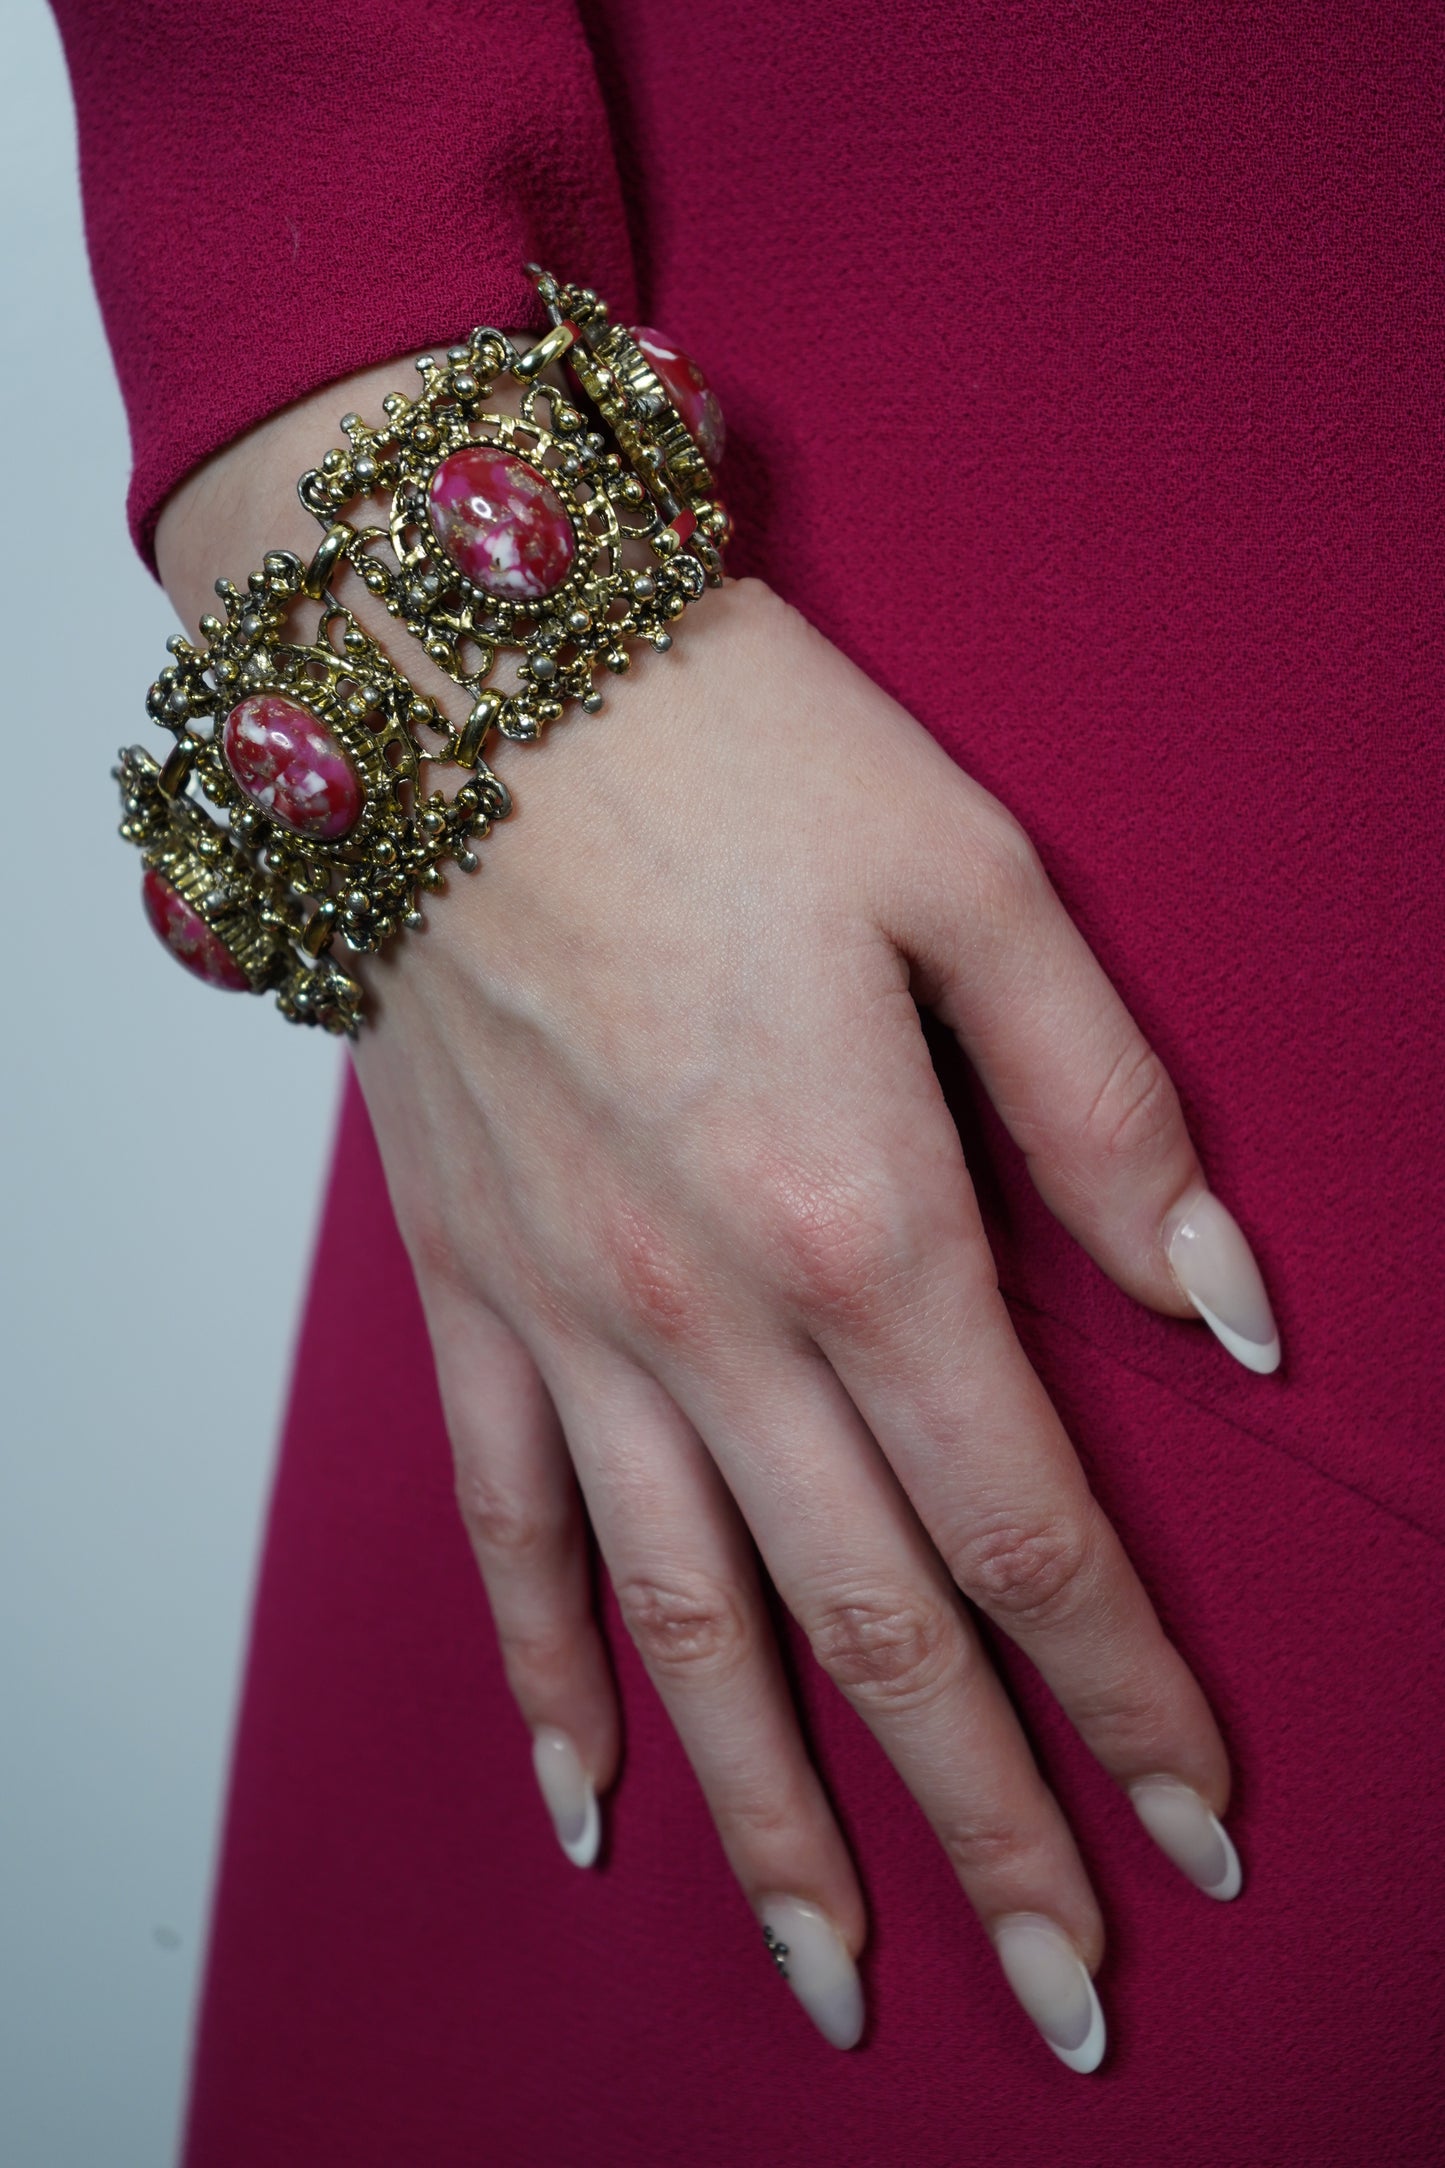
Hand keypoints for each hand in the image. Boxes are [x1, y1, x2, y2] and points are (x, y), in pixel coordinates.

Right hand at [160, 386, 1277, 2071]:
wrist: (468, 686)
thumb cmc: (729, 758)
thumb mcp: (979, 885)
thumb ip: (1112, 1117)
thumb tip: (1224, 1311)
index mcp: (866, 1218)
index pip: (1028, 1527)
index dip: (1128, 1692)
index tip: (1199, 1821)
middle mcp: (712, 1315)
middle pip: (874, 1629)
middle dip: (991, 1827)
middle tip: (1069, 1996)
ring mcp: (574, 1321)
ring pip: (687, 1630)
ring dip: (777, 1822)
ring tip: (845, 1973)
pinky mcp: (470, 1294)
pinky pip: (507, 1528)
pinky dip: (547, 1677)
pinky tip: (593, 1800)